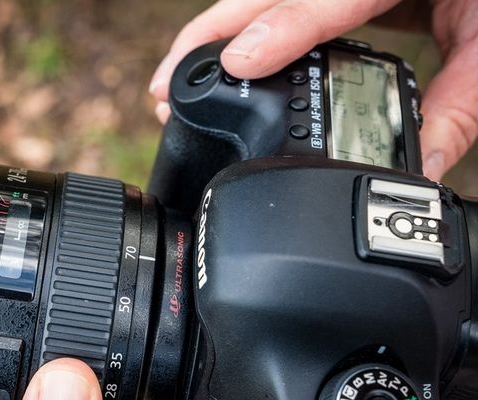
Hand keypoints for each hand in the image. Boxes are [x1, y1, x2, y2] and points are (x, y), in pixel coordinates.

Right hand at [149, 0, 477, 180]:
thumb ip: (461, 103)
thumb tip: (419, 171)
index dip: (280, 28)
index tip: (236, 66)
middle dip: (211, 36)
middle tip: (164, 90)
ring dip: (220, 40)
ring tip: (183, 85)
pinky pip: (285, 10)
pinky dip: (250, 40)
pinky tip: (229, 73)